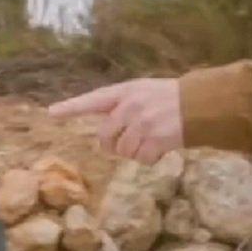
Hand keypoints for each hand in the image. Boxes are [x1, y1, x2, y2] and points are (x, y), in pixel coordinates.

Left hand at [47, 77, 183, 162]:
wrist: (200, 104)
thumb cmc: (172, 99)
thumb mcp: (144, 92)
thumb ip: (123, 106)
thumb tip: (106, 133)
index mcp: (126, 91)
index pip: (93, 99)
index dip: (72, 107)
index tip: (51, 113)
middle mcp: (130, 106)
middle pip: (106, 136)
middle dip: (114, 145)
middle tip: (129, 143)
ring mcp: (142, 123)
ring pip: (123, 150)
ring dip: (136, 152)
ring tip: (152, 141)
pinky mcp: (155, 139)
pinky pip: (142, 159)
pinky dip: (150, 159)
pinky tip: (161, 149)